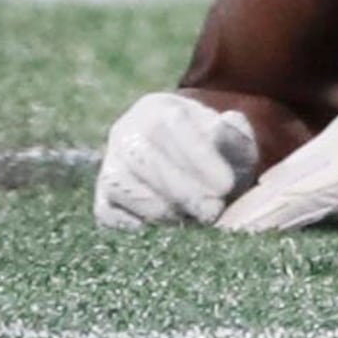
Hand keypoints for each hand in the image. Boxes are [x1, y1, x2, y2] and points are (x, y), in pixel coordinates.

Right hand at [94, 93, 258, 229]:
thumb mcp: (230, 139)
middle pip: (143, 157)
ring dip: (163, 210)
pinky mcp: (103, 200)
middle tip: (213, 211)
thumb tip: (228, 125)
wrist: (184, 170)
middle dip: (183, 190)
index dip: (199, 157)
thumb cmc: (214, 156)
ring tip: (193, 219)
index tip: (226, 185)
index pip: (170, 124)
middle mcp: (125, 132)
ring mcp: (110, 166)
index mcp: (157, 109)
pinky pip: (109, 214)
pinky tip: (169, 228)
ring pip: (124, 187)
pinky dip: (139, 226)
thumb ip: (235, 134)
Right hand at [219, 69, 337, 233]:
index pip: (294, 203)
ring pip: (289, 171)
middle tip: (215, 234)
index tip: (226, 237)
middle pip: (280, 187)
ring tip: (233, 219)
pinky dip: (281, 179)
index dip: (259, 222)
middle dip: (247, 211)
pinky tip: (273, 189)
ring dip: (259, 196)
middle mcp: (337, 154)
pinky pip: (304, 160)